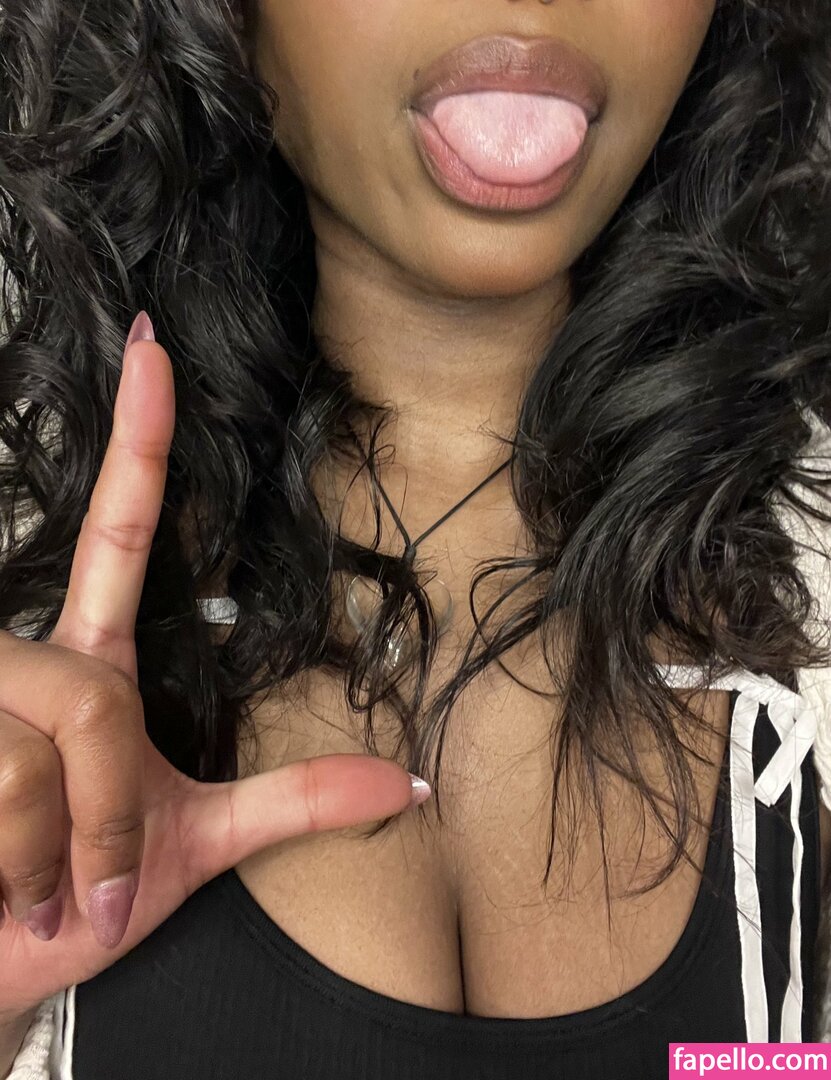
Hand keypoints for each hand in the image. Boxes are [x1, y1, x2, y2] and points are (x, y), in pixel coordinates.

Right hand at [0, 312, 428, 1018]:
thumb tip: (415, 785)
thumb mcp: (196, 846)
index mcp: (91, 667)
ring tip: (37, 884)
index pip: (117, 533)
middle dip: (106, 807)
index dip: (140, 442)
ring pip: (44, 751)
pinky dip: (22, 867)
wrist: (6, 969)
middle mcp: (26, 662)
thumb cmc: (80, 903)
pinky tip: (0, 885)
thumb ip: (296, 801)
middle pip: (93, 697)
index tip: (157, 350)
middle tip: (90, 877)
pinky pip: (5, 792)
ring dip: (60, 851)